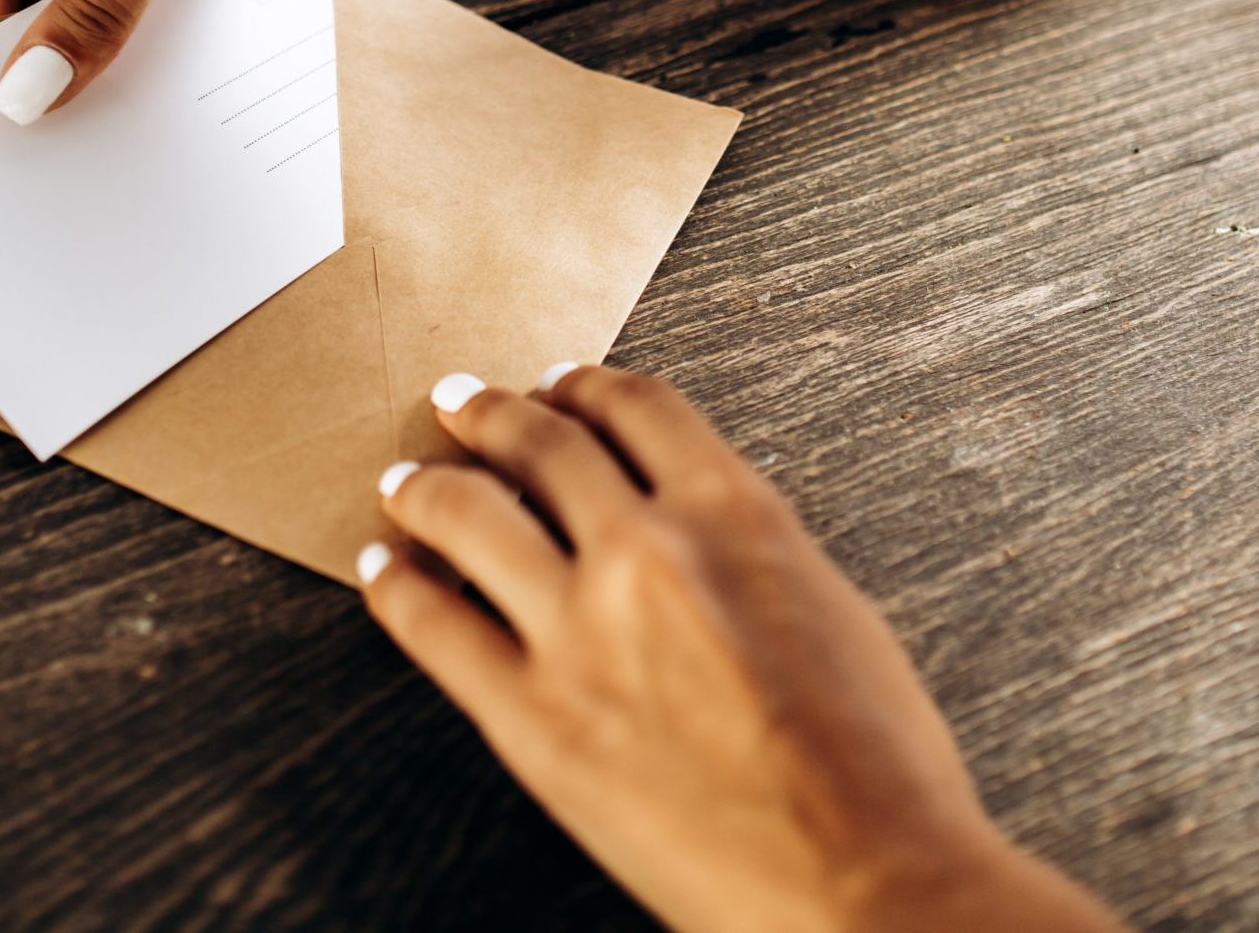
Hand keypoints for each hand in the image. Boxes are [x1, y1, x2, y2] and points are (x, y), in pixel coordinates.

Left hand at [361, 365, 1121, 932]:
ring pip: (469, 516)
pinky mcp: (531, 717)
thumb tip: (698, 536)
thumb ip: (748, 553)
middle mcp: (646, 549)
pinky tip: (384, 570)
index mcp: (735, 512)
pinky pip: (434, 627)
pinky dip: (398, 586)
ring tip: (406, 478)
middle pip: (542, 443)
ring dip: (429, 484)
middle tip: (462, 402)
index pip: (638, 407)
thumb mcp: (831, 608)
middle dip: (494, 414)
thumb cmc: (874, 763)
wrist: (859, 875)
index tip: (558, 383)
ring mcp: (579, 630)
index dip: (585, 385)